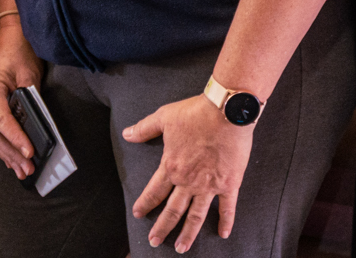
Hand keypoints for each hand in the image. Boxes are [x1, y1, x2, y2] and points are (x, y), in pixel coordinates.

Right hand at [0, 21, 42, 177]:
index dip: (15, 137)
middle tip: (27, 167)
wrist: (12, 39)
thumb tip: (37, 125)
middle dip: (11, 153)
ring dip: (7, 155)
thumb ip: (30, 98)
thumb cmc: (20, 52)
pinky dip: (5, 147)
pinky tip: (13, 162)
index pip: (1, 118)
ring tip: (22, 171)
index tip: (28, 151)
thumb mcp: (29, 73)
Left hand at [123, 95, 253, 251]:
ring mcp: (209, 185)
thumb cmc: (195, 113)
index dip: (145, 203)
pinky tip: (223, 234)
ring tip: (181, 248)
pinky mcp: (228, 183)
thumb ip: (144, 129)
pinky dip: (225, 221)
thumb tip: (127, 134)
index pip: (154, 191)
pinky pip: (227, 207)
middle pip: (173, 210)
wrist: (226, 111)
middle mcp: (188, 181)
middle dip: (162, 227)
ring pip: (196, 216)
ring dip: (188, 233)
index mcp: (171, 166)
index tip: (138, 214)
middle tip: (154, 241)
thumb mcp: (164, 117)